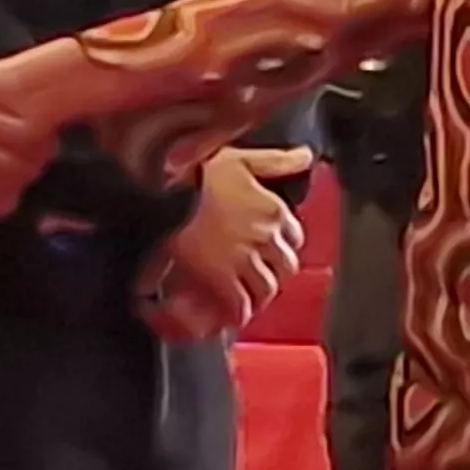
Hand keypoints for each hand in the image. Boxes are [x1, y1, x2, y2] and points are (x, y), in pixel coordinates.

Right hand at [137, 148, 314, 342]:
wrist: (162, 192)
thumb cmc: (197, 172)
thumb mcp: (241, 158)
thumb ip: (277, 160)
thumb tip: (307, 155)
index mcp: (273, 209)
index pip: (294, 235)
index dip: (281, 242)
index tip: (271, 246)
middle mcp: (265, 237)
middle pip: (285, 265)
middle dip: (274, 270)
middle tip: (260, 273)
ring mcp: (244, 260)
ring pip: (266, 287)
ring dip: (260, 294)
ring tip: (249, 296)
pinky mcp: (221, 277)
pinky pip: (240, 304)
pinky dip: (240, 312)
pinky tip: (234, 314)